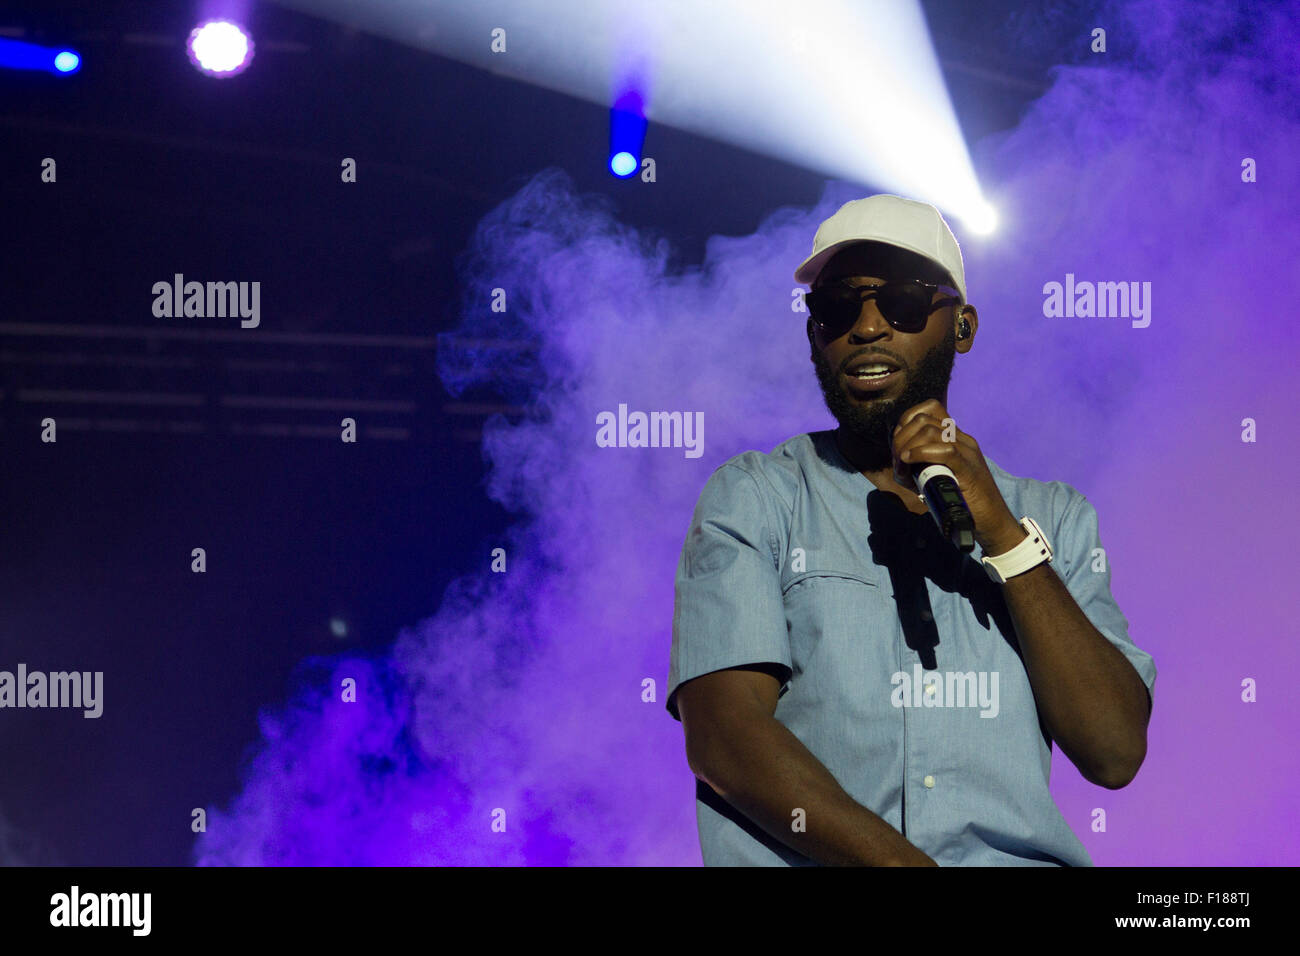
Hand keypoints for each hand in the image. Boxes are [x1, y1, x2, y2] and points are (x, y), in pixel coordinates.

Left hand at [891, 399, 1025, 555]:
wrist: (991, 520)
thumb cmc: (963, 501)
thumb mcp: (940, 474)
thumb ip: (925, 463)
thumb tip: (899, 459)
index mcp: (957, 437)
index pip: (928, 409)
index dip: (905, 423)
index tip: (899, 446)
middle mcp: (963, 439)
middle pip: (923, 419)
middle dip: (901, 438)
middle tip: (898, 462)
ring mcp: (968, 451)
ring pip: (931, 431)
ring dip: (907, 447)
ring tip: (903, 468)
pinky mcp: (969, 468)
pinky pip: (945, 450)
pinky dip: (921, 453)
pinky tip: (909, 462)